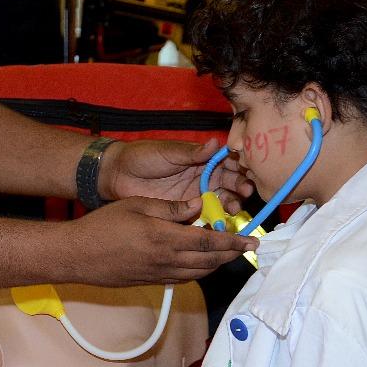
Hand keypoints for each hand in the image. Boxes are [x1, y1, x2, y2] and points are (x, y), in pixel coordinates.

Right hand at [67, 196, 257, 284]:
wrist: (77, 255)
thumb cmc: (103, 226)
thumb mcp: (136, 205)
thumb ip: (170, 208)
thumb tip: (198, 206)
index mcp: (166, 239)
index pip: (210, 243)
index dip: (234, 242)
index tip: (252, 239)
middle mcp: (167, 261)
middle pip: (210, 262)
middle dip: (231, 255)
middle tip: (246, 247)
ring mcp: (159, 275)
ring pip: (199, 273)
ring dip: (217, 264)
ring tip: (227, 254)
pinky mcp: (151, 282)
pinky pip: (183, 278)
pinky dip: (199, 271)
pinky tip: (199, 263)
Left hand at [102, 138, 252, 211]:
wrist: (118, 176)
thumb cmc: (143, 156)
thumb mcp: (169, 152)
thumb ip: (192, 153)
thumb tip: (216, 143)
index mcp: (202, 160)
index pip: (229, 163)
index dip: (241, 166)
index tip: (248, 170)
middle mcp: (203, 179)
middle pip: (231, 184)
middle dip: (241, 187)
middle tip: (245, 192)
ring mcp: (196, 197)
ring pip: (222, 203)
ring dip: (231, 205)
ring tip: (234, 209)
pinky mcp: (185, 213)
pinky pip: (204, 218)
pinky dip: (214, 222)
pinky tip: (220, 224)